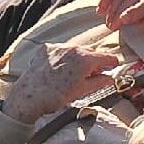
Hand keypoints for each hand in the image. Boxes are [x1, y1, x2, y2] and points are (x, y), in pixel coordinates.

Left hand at [2, 44, 123, 123]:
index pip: (106, 57)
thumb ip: (100, 82)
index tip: (113, 66)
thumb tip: (110, 79)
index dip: (112, 63)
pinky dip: (64, 57)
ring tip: (74, 74)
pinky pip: (60, 50)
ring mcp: (58, 47)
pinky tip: (60, 70)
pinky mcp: (46, 48)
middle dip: (94, 62)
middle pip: (91, 52)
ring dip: (78, 59)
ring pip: (75, 50)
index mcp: (85, 59)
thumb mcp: (82, 91)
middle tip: (94, 74)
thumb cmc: (56, 96)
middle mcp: (72, 48)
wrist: (30, 96)